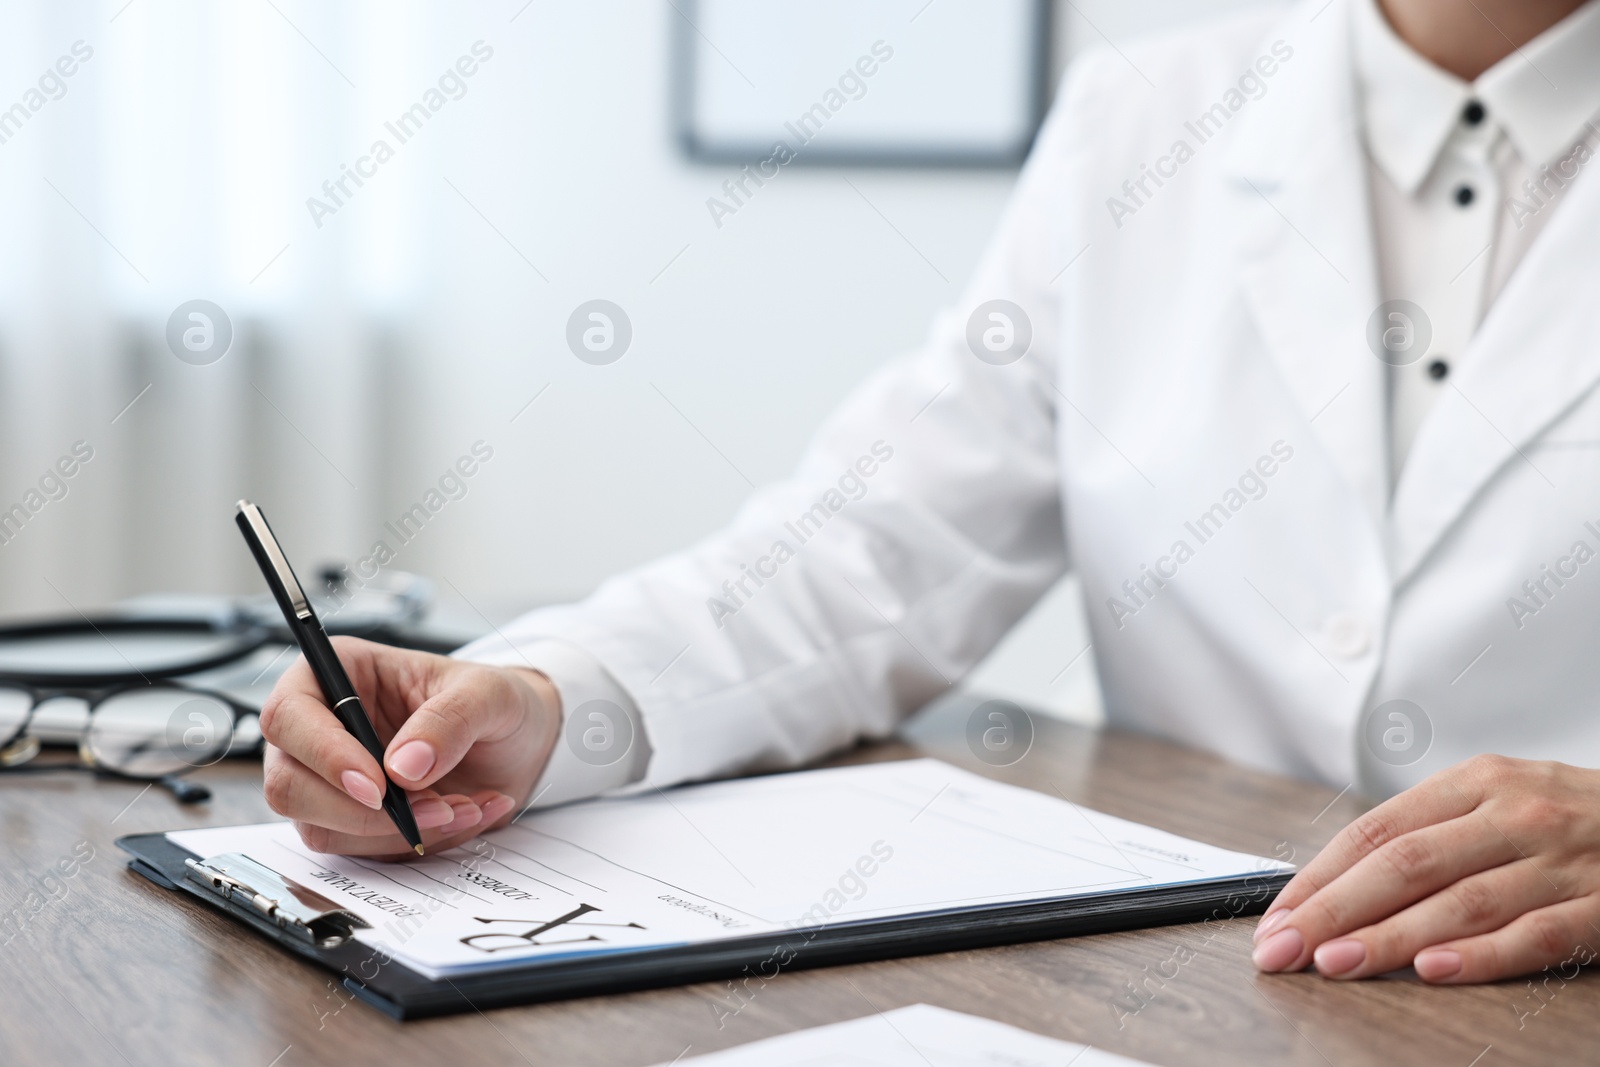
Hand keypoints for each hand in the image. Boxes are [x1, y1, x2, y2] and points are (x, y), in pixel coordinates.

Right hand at [259, 637, 559, 858]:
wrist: (520, 743)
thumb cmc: (493, 701)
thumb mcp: (489, 693)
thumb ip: (450, 720)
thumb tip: (403, 767)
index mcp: (339, 673)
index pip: (289, 715)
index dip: (323, 755)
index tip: (377, 785)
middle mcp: (321, 727)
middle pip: (287, 784)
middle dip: (360, 810)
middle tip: (432, 806)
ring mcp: (329, 779)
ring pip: (319, 827)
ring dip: (394, 832)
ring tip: (462, 806)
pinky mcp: (350, 821)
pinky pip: (359, 850)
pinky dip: (412, 843)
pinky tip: (459, 816)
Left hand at [1253, 754, 1599, 982]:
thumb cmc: (1565, 815)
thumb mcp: (1493, 801)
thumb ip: (1426, 835)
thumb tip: (1333, 886)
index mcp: (1475, 783)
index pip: (1376, 831)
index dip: (1319, 878)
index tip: (1276, 917)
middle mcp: (1513, 815)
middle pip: (1405, 865)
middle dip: (1333, 911)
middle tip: (1284, 949)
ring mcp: (1560, 860)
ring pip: (1460, 902)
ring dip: (1390, 937)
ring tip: (1336, 963)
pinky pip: (1535, 934)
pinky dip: (1481, 954)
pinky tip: (1433, 970)